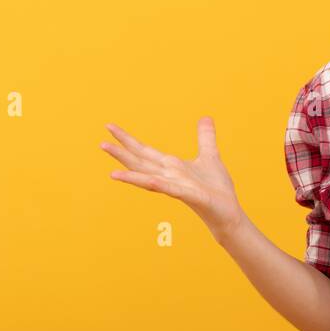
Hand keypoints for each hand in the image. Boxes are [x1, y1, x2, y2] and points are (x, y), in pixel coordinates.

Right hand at [99, 117, 247, 243]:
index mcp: (171, 167)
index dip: (127, 139)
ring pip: (148, 177)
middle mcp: (168, 176)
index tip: (109, 127)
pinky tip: (146, 181)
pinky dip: (155, 184)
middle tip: (101, 142)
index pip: (144, 151)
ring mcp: (176, 187)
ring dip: (130, 173)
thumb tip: (205, 117)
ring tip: (111, 171)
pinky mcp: (189, 196)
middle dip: (121, 153)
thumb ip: (205, 137)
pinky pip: (169, 188)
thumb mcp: (211, 156)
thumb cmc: (216, 189)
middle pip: (140, 162)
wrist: (228, 213)